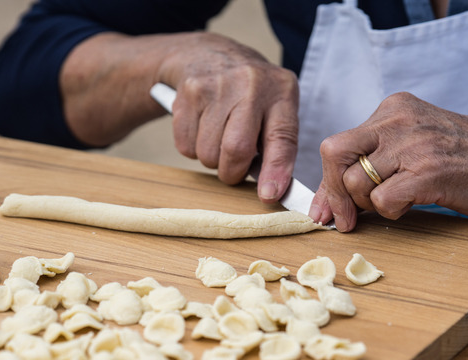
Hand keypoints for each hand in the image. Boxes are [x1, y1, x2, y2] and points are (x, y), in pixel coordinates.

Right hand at [159, 33, 298, 202]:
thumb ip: (278, 145)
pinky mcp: (188, 92)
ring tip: (219, 139)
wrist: (208, 55)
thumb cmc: (250, 94)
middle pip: (236, 149)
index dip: (275, 171)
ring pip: (208, 153)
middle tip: (234, 168)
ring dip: (212, 160)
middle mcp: (250, 83)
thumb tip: (271, 191)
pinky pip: (185, 146)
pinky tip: (202, 127)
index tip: (268, 195)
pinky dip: (193, 148)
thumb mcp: (274, 108)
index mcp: (281, 90)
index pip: (281, 137)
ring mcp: (216, 86)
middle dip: (233, 172)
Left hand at [311, 91, 467, 294]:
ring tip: (394, 206)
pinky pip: (382, 200)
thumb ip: (374, 163)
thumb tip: (327, 206)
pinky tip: (409, 208)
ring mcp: (415, 144)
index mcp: (394, 107)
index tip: (328, 211)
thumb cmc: (464, 163)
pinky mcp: (430, 172)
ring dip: (367, 206)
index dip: (329, 181)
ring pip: (356, 181)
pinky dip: (389, 213)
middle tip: (347, 219)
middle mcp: (400, 119)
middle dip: (335, 191)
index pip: (338, 143)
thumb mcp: (415, 145)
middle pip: (334, 153)